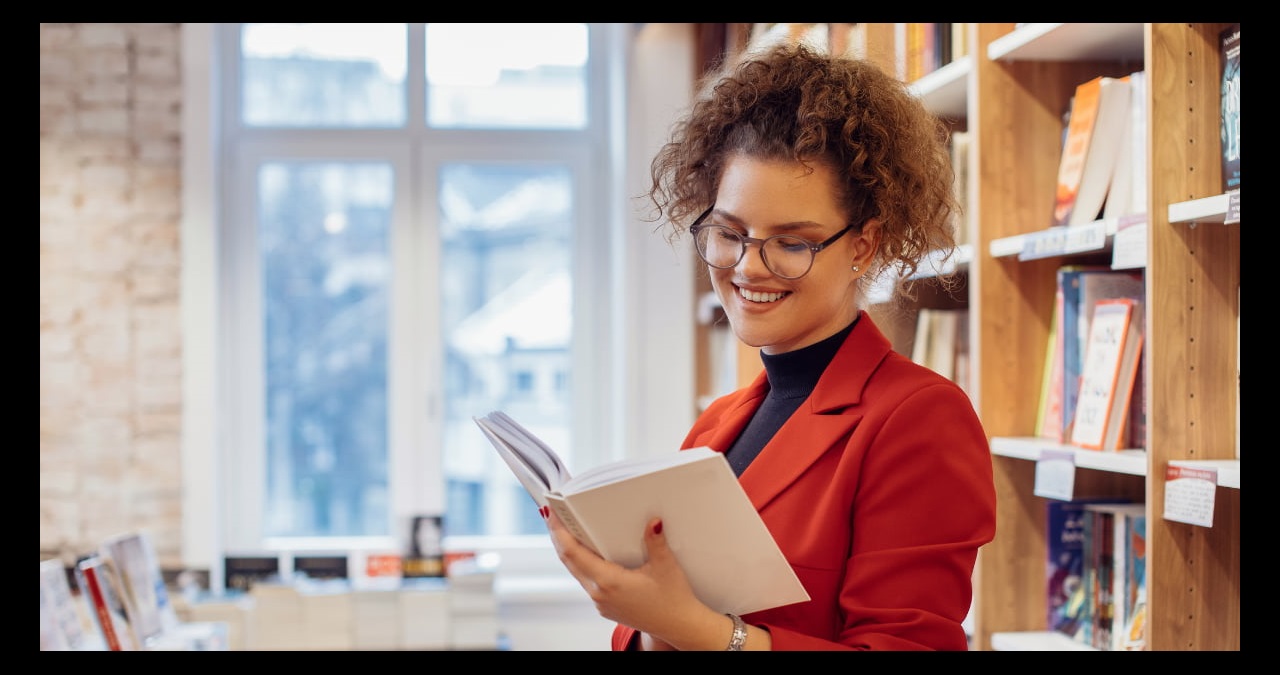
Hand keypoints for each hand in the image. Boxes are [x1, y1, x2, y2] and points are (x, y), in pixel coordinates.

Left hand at [545, 508, 717, 647]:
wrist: (679, 626)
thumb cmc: (673, 600)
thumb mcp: (665, 566)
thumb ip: (655, 541)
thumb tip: (652, 521)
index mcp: (609, 582)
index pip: (573, 553)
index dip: (559, 532)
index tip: (552, 515)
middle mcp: (599, 594)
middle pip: (569, 561)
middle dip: (559, 537)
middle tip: (553, 515)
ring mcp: (601, 602)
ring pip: (576, 572)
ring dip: (568, 551)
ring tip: (565, 530)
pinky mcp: (605, 606)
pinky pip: (586, 581)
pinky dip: (581, 564)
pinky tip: (586, 553)